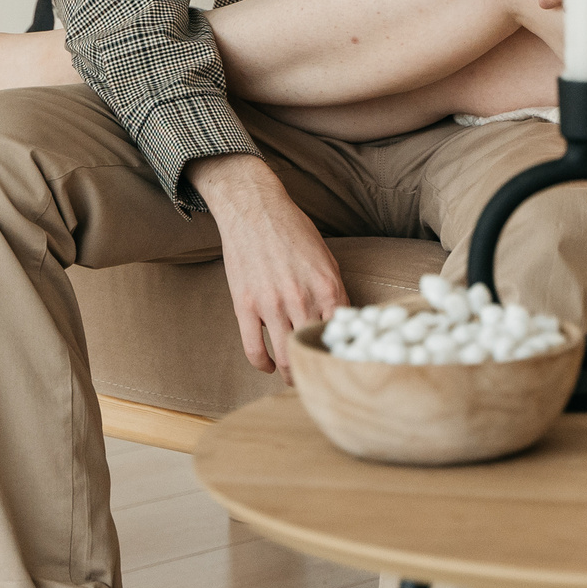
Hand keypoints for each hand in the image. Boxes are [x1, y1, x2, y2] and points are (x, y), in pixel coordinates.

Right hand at [189, 153, 346, 376]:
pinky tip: (269, 366)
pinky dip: (263, 365)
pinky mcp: (245, 306)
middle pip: (313, 349)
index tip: (340, 361)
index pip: (341, 333)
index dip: (341, 351)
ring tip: (295, 378)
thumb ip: (334, 291)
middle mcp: (301, 299)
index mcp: (327, 286)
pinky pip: (254, 349)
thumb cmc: (292, 230)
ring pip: (285, 356)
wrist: (254, 209)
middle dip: (317, 366)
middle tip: (318, 374)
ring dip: (292, 374)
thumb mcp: (325, 257)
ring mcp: (271, 305)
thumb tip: (341, 322)